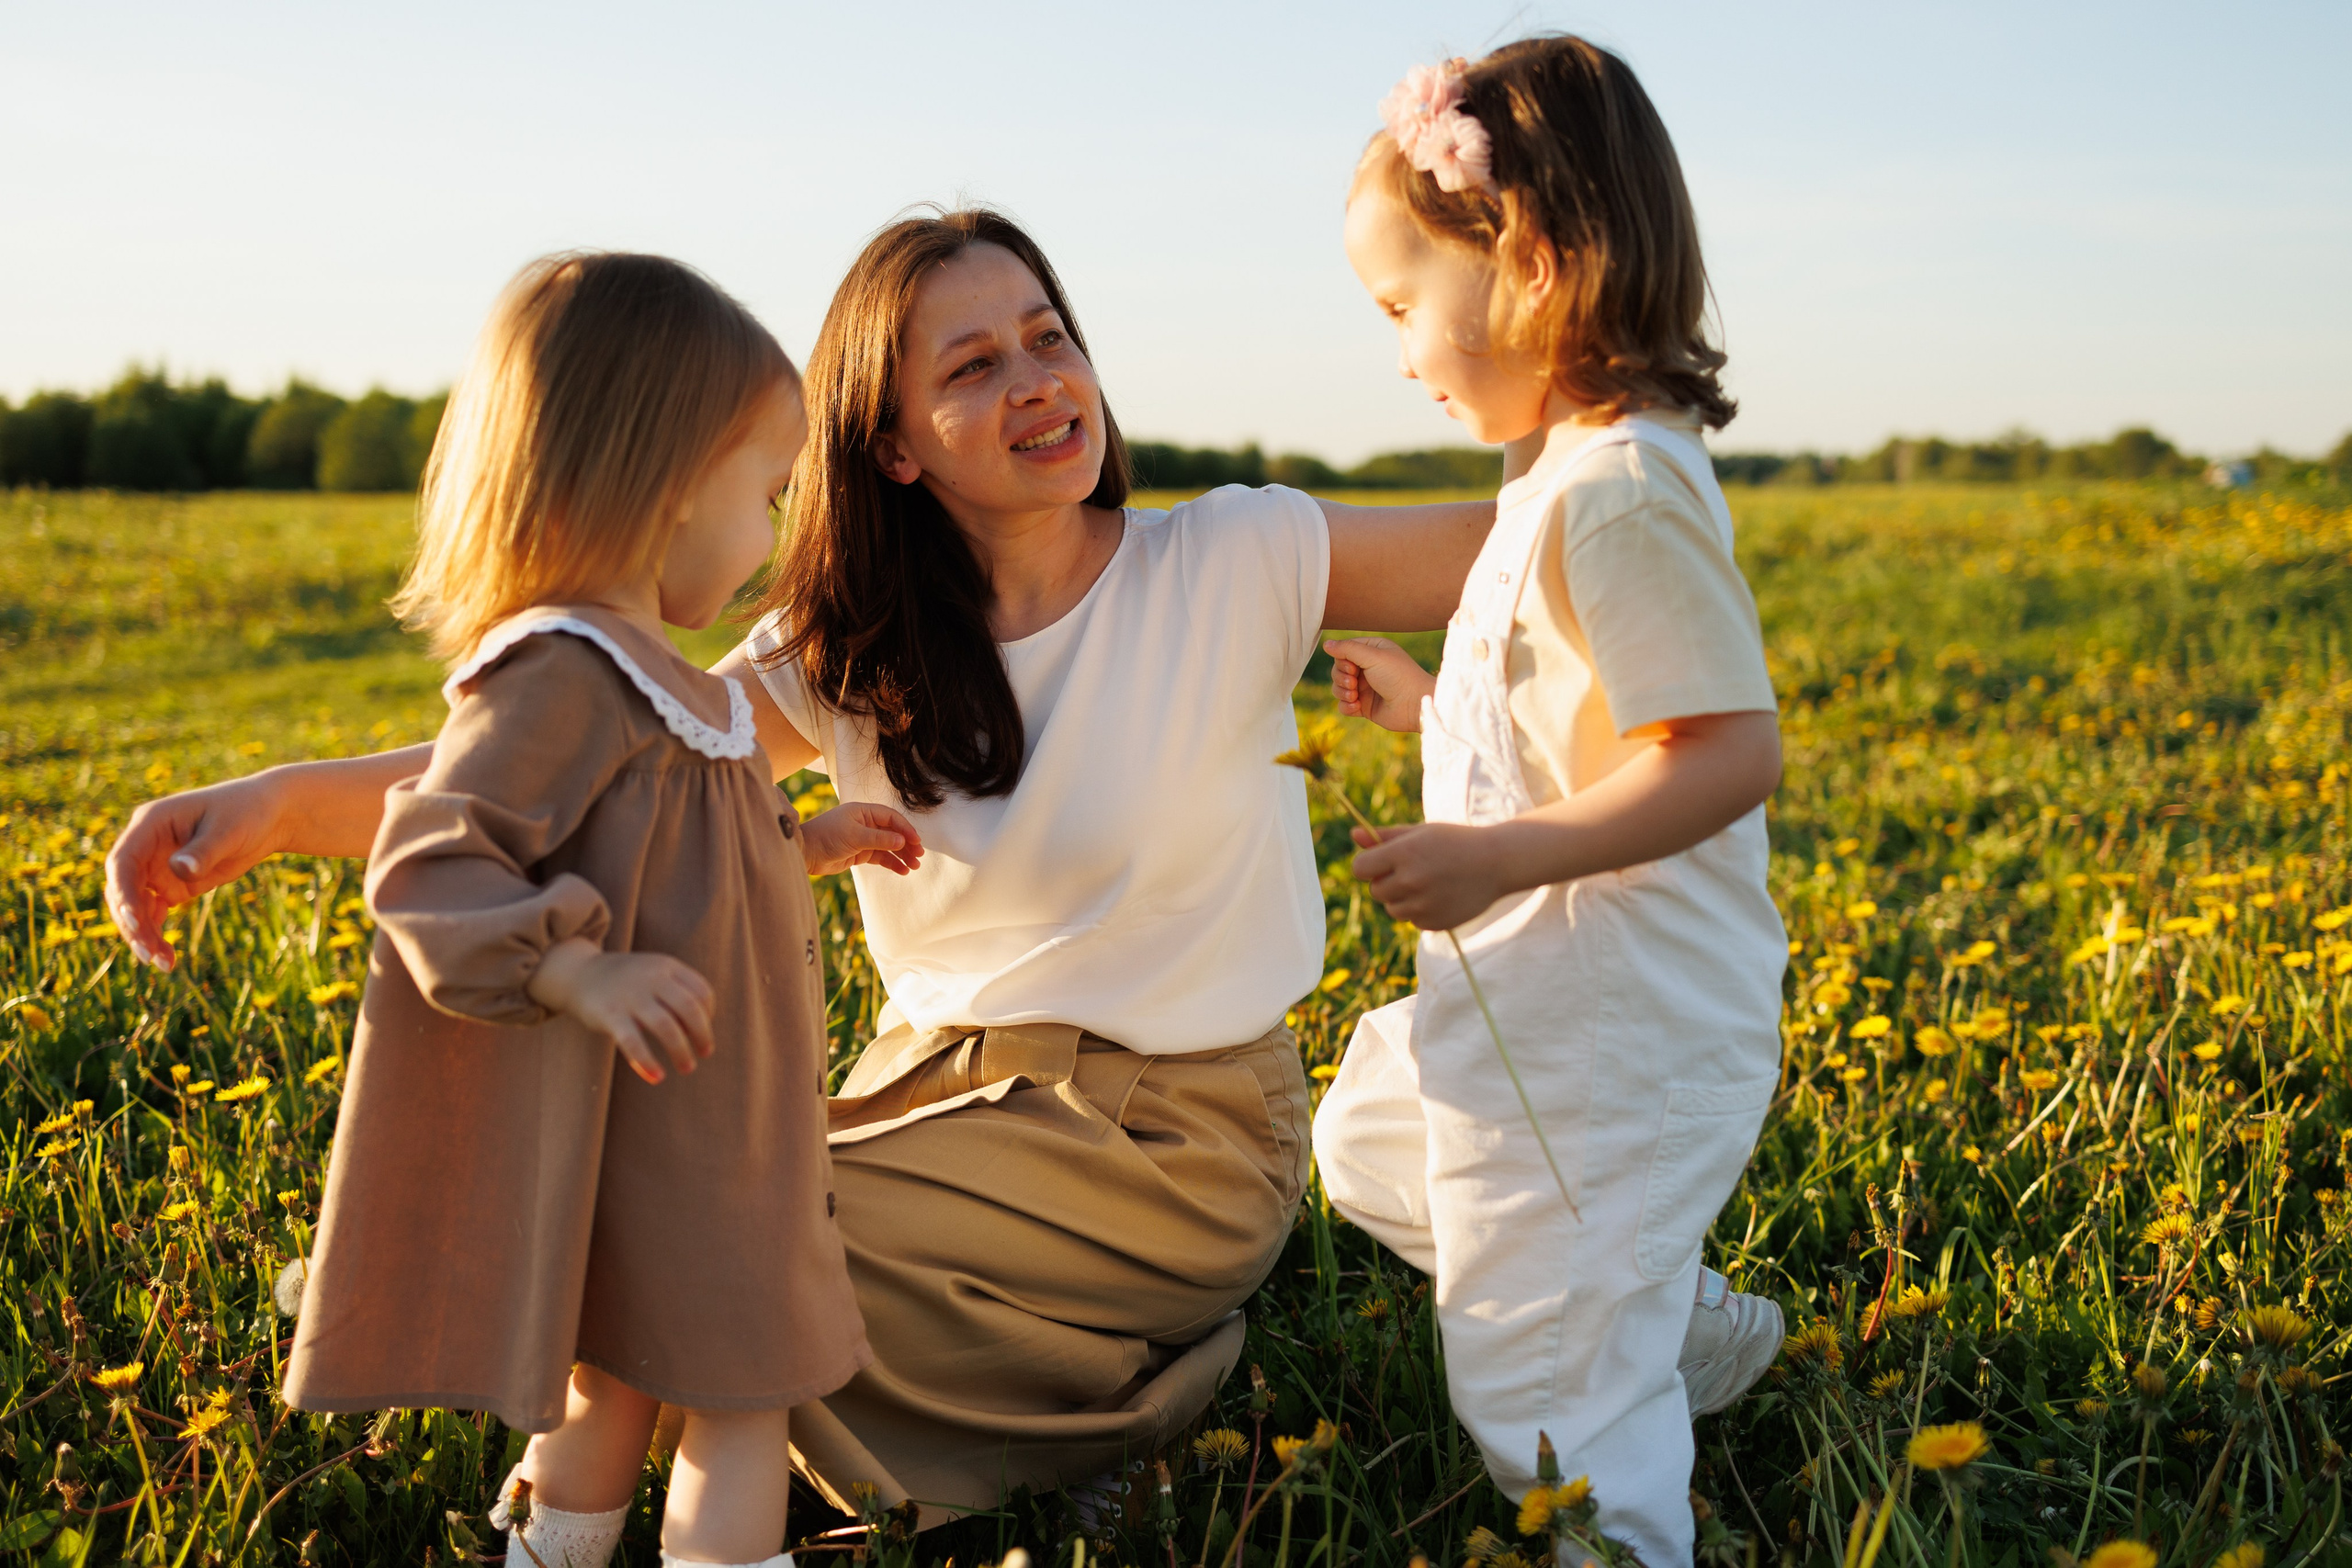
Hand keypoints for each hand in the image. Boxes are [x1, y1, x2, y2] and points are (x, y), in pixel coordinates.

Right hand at [106, 775, 290, 969]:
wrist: (269, 816)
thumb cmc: (248, 812)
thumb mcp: (229, 829)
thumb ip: (204, 850)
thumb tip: (179, 870)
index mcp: (150, 824)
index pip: (122, 861)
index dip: (124, 891)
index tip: (135, 919)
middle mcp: (145, 847)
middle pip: (123, 890)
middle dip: (131, 923)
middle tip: (149, 954)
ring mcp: (155, 868)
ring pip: (134, 907)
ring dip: (142, 935)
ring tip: (163, 964)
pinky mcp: (171, 886)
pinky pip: (152, 914)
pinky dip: (156, 935)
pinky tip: (167, 959)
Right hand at [528, 938, 714, 1084]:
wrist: (577, 974)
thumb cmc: (626, 981)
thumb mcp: (653, 974)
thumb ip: (677, 993)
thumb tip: (699, 1032)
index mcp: (666, 966)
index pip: (702, 991)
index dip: (709, 1014)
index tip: (701, 1030)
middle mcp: (651, 978)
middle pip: (689, 1009)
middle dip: (702, 1035)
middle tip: (705, 1054)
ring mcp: (630, 995)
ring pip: (666, 1027)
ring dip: (681, 1052)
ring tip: (687, 1067)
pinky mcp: (609, 1014)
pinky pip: (633, 1042)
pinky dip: (647, 1062)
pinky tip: (656, 1077)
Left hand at [800, 801, 924, 875]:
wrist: (805, 853)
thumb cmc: (826, 837)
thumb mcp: (855, 836)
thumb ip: (880, 839)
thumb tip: (903, 841)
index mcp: (863, 812)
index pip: (891, 818)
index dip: (905, 829)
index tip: (916, 842)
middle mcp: (865, 823)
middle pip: (893, 832)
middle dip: (907, 844)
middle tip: (919, 856)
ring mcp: (863, 839)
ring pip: (889, 846)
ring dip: (902, 855)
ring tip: (914, 866)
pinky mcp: (860, 853)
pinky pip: (881, 857)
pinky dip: (892, 863)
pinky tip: (902, 871)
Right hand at [1324, 637, 1436, 732]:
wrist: (1414, 704)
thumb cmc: (1398, 676)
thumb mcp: (1373, 656)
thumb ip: (1347, 649)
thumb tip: (1326, 644)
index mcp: (1371, 651)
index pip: (1343, 651)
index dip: (1342, 660)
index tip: (1353, 667)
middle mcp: (1367, 668)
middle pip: (1337, 670)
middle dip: (1341, 678)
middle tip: (1354, 683)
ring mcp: (1365, 688)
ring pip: (1338, 688)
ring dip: (1342, 692)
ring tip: (1355, 696)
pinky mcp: (1364, 706)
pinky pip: (1344, 705)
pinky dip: (1346, 706)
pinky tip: (1357, 707)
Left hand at [1349, 822, 1507, 931]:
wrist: (1497, 863)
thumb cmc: (1455, 842)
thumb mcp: (1421, 832)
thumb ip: (1385, 836)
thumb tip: (1353, 833)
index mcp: (1403, 853)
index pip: (1360, 868)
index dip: (1369, 865)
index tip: (1382, 861)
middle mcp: (1410, 880)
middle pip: (1375, 890)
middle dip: (1387, 881)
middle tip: (1413, 870)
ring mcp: (1422, 904)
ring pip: (1392, 909)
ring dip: (1402, 899)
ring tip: (1429, 883)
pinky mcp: (1434, 922)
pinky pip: (1412, 920)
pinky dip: (1421, 911)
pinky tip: (1441, 895)